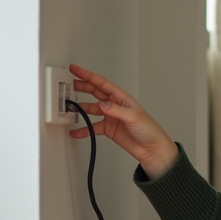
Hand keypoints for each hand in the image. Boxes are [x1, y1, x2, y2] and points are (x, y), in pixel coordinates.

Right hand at [68, 64, 178, 178]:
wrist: (152, 149)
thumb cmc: (150, 130)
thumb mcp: (133, 117)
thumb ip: (116, 110)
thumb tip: (102, 104)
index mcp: (122, 98)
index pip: (102, 83)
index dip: (88, 75)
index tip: (75, 70)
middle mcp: (115, 105)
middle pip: (94, 92)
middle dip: (81, 87)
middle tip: (68, 84)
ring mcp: (111, 117)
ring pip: (91, 108)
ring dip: (80, 108)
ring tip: (68, 108)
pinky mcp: (108, 129)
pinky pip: (92, 127)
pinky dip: (84, 129)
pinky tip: (76, 131)